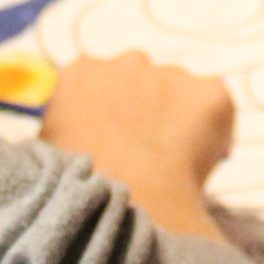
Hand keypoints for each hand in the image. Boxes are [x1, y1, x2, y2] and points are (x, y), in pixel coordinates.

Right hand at [40, 52, 235, 237]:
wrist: (128, 201)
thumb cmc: (78, 187)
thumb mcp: (48, 154)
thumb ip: (64, 132)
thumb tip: (77, 141)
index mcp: (82, 73)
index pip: (96, 82)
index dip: (108, 113)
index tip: (112, 141)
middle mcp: (128, 62)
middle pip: (141, 81)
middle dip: (145, 109)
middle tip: (144, 155)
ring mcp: (172, 74)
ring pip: (180, 92)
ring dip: (178, 118)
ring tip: (170, 165)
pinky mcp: (210, 92)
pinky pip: (215, 107)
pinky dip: (213, 130)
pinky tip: (197, 163)